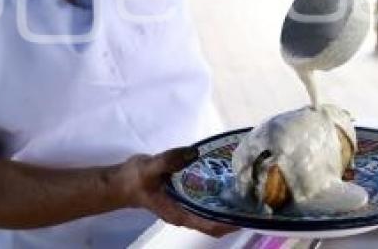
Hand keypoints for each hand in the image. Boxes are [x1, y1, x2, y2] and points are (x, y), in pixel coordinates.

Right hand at [118, 146, 237, 237]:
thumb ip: (168, 160)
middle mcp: (187, 212)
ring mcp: (187, 205)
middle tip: (255, 196)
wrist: (123, 181)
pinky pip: (207, 197)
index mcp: (180, 213)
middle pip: (217, 220)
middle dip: (235, 212)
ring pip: (213, 209)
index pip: (210, 225)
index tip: (247, 214)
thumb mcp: (149, 168)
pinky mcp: (187, 195)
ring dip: (229, 202)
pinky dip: (219, 191)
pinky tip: (228, 176)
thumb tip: (193, 152)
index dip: (229, 223)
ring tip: (247, 186)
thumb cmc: (135, 180)